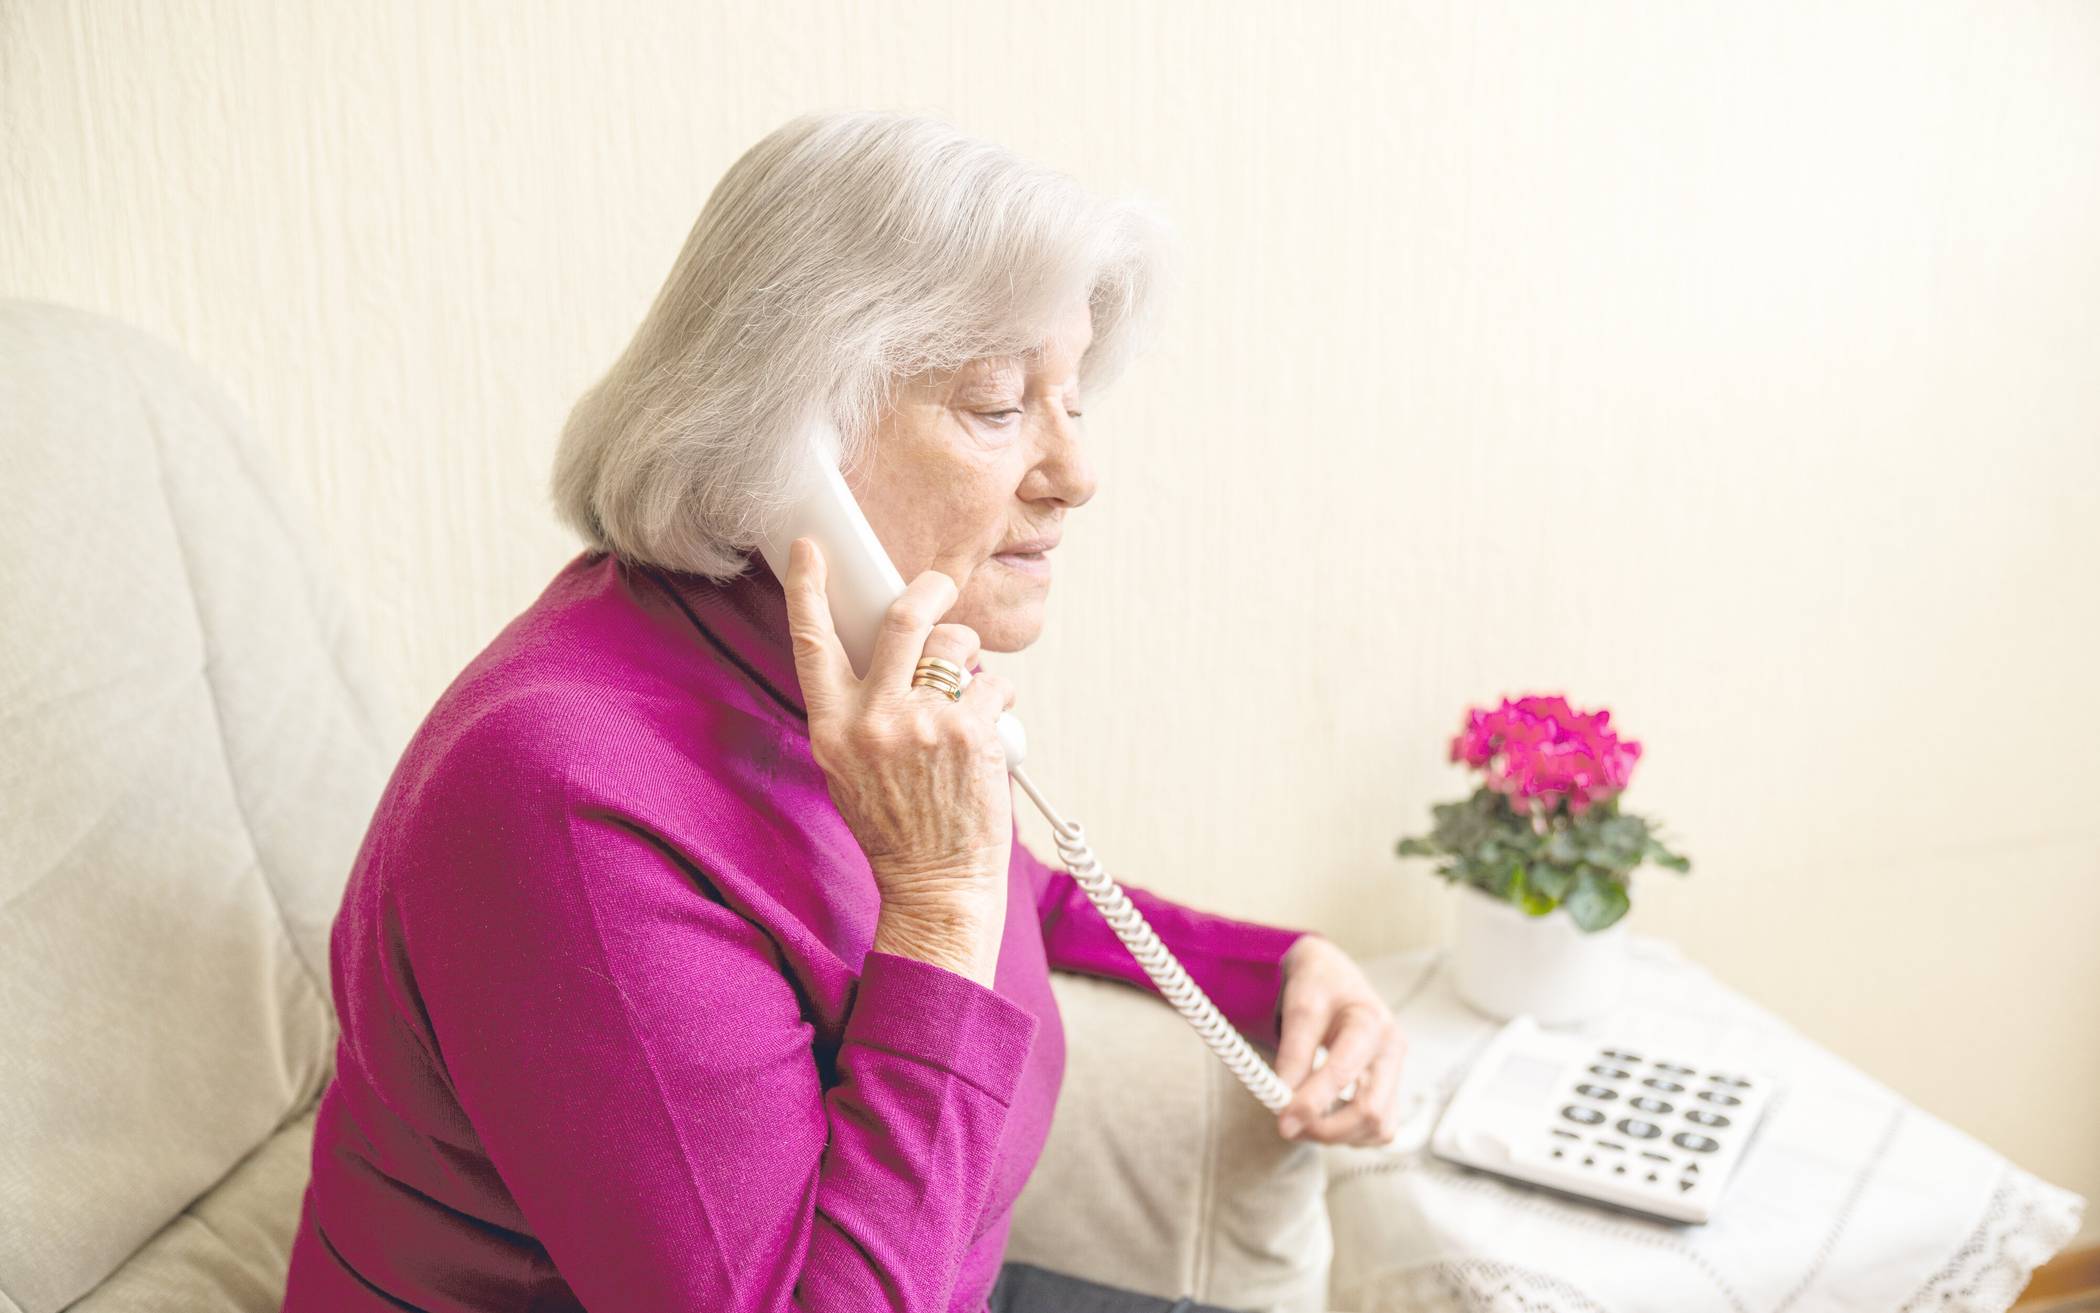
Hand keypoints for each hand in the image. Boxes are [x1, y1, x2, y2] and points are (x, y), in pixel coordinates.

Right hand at [781, 537, 1018, 984]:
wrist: (935, 885)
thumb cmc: (896, 828)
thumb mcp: (851, 768)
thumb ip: (860, 711)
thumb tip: (889, 654)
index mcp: (832, 728)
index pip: (812, 644)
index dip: (808, 589)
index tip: (809, 549)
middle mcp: (871, 720)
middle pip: (901, 619)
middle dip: (929, 592)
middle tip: (940, 588)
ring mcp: (921, 724)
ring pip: (955, 645)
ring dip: (970, 656)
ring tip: (970, 690)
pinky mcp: (969, 734)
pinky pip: (994, 686)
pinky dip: (999, 700)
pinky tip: (992, 729)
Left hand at [1271, 935, 1406, 1144]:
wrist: (1335, 978)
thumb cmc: (1319, 986)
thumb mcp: (1301, 1007)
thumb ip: (1293, 1053)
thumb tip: (1284, 1101)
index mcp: (1371, 1023)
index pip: (1343, 1074)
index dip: (1311, 1103)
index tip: (1282, 1122)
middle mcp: (1393, 1050)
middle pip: (1370, 1111)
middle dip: (1326, 1128)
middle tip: (1289, 1126)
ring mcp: (1396, 1072)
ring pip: (1378, 1127)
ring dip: (1338, 1135)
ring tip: (1303, 1120)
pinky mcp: (1392, 1089)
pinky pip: (1379, 1129)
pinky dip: (1351, 1135)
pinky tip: (1326, 1118)